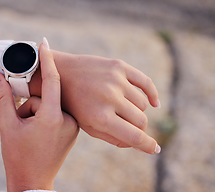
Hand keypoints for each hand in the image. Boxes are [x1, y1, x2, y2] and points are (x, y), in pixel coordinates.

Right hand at [0, 39, 78, 191]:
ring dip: (35, 113)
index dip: (47, 60)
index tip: (44, 44)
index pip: (52, 80)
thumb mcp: (7, 126)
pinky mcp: (72, 130)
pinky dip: (44, 117)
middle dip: (28, 106)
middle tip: (20, 124)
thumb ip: (2, 97)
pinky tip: (37, 133)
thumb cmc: (18, 157)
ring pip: (49, 105)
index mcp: (52, 118)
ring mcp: (72, 126)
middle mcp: (67, 120)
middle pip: (43, 97)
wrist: (32, 182)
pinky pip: (56, 113)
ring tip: (28, 133)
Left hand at [30, 52, 160, 153]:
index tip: (155, 149)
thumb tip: (138, 143)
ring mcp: (115, 80)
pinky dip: (152, 94)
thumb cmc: (73, 105)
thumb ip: (113, 137)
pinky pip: (145, 82)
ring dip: (137, 111)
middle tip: (130, 127)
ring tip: (124, 111)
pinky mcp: (118, 66)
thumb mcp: (86, 126)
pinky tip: (155, 103)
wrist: (59, 73)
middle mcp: (109, 98)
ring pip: (143, 104)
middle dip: (138, 128)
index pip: (135, 136)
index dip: (148, 145)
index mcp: (100, 117)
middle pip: (141, 120)